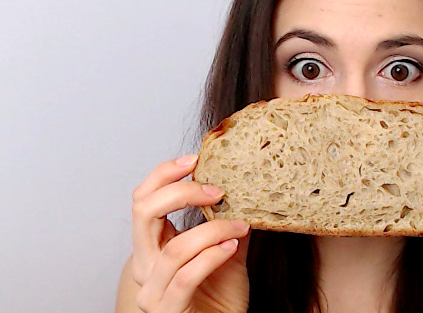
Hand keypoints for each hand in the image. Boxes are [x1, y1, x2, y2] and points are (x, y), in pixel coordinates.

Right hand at [130, 155, 250, 312]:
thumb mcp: (228, 251)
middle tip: (217, 189)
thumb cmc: (221, 298)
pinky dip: (212, 256)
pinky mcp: (168, 310)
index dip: (164, 173)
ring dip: (212, 230)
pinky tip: (232, 247)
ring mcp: (152, 290)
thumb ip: (227, 222)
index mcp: (153, 245)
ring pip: (174, 247)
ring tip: (239, 226)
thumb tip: (245, 188)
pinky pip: (187, 276)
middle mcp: (144, 265)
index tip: (195, 159)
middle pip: (144, 212)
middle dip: (182, 192)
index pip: (143, 199)